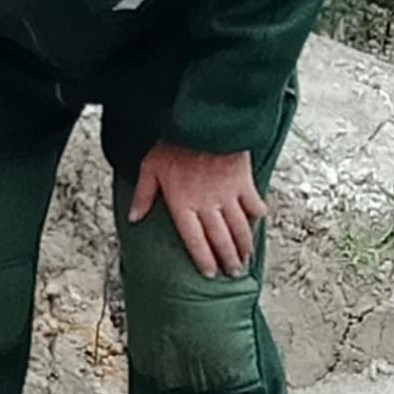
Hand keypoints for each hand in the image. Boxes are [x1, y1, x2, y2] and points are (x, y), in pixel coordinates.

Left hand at [129, 142, 266, 279]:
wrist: (203, 120)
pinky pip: (253, 203)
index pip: (195, 241)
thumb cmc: (175, 142)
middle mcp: (207, 204)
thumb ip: (144, 195)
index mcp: (183, 204)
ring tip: (245, 259)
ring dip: (244, 246)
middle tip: (233, 273)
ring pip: (239, 228)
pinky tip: (259, 220)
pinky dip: (258, 214)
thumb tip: (133, 218)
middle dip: (228, 260)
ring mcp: (227, 194)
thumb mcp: (150, 166)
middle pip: (220, 239)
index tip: (210, 273)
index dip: (204, 259)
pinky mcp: (243, 181)